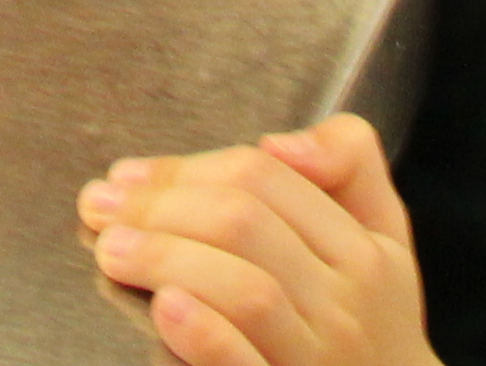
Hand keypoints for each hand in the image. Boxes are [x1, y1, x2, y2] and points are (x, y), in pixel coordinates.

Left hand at [82, 113, 438, 365]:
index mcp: (364, 251)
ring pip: (245, 289)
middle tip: (102, 207)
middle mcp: (347, 303)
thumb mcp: (384, 236)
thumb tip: (279, 143)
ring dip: (166, 258)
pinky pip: (244, 363)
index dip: (184, 167)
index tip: (130, 176)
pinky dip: (204, 333)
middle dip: (159, 205)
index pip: (264, 178)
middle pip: (243, 223)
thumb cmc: (373, 324)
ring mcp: (320, 358)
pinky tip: (166, 309)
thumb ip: (350, 162)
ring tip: (112, 250)